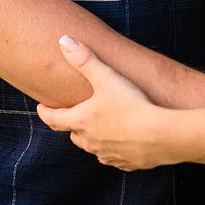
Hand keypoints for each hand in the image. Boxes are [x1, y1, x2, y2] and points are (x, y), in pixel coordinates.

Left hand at [36, 36, 165, 169]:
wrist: (163, 135)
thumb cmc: (131, 105)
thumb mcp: (106, 78)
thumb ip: (84, 60)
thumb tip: (64, 40)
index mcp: (81, 122)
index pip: (54, 119)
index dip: (45, 112)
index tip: (41, 107)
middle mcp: (91, 142)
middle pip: (74, 135)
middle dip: (72, 125)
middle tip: (72, 115)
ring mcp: (110, 155)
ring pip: (94, 149)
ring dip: (93, 139)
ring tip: (98, 129)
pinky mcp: (129, 164)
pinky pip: (116, 159)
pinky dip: (115, 151)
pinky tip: (122, 144)